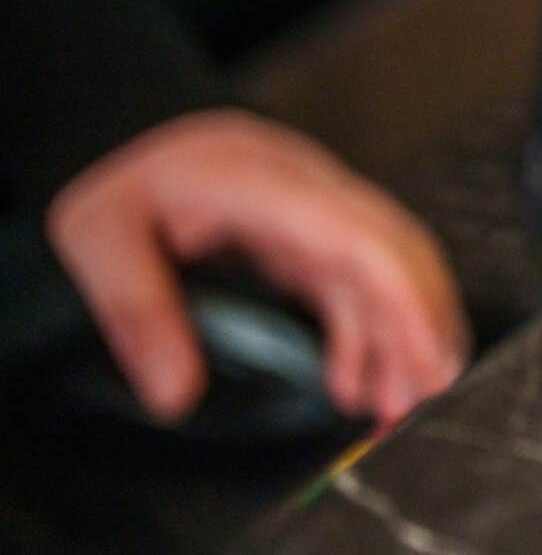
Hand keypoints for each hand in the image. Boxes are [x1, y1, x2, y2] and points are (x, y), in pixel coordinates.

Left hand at [46, 110, 468, 428]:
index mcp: (268, 185)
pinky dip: (372, 338)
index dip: (407, 302)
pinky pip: (361, 288)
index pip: (365, 241)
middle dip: (424, 332)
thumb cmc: (124, 183)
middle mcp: (310, 196)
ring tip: (396, 411)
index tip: (430, 360)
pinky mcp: (313, 240)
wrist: (131, 143)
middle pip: (398, 257)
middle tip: (425, 403)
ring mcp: (318, 217)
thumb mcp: (97, 235)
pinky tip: (358, 385)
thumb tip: (175, 393)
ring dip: (402, 342)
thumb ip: (137, 312)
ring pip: (388, 278)